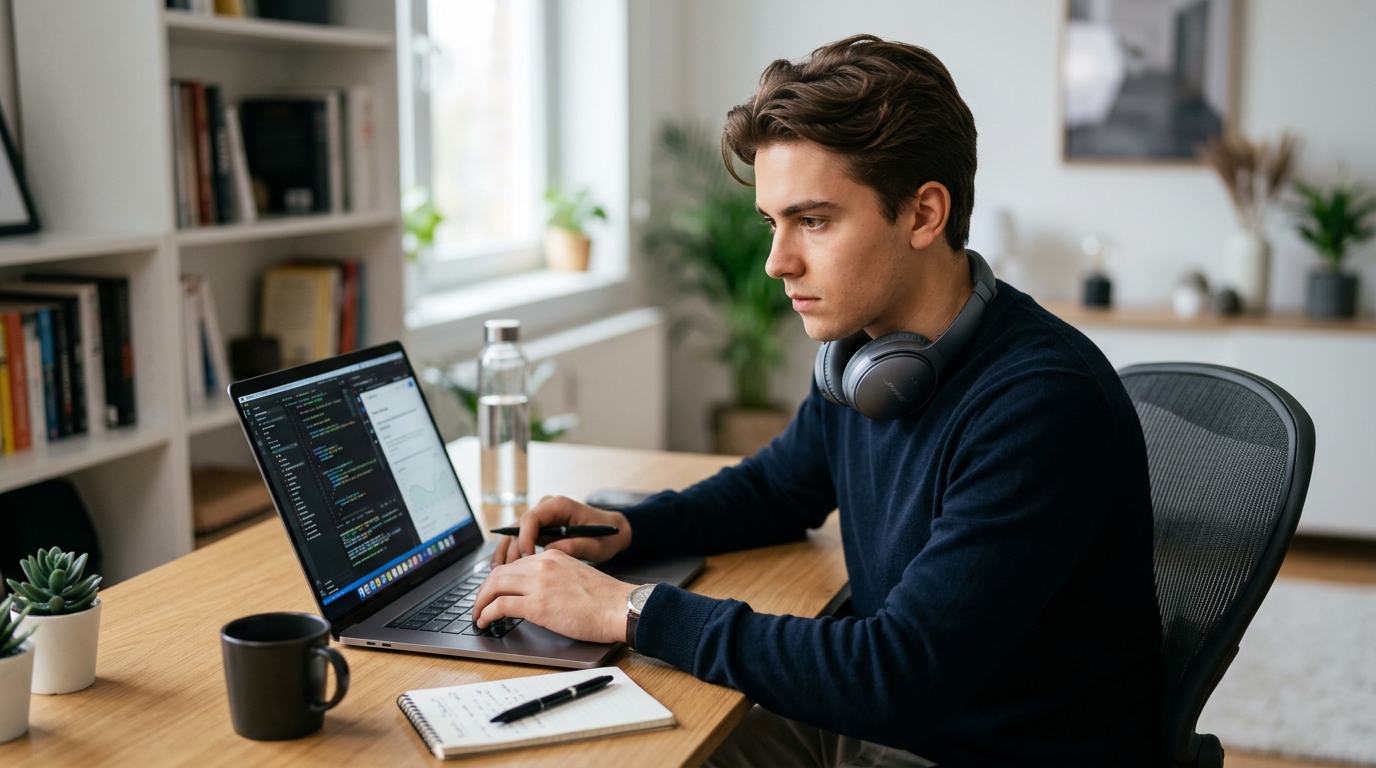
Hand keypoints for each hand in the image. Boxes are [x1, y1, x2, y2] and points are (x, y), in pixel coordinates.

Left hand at [472, 549, 635, 642]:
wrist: (619, 607)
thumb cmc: (605, 599)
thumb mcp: (575, 576)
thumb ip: (555, 578)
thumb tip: (539, 593)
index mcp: (552, 556)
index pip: (515, 564)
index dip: (499, 580)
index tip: (494, 592)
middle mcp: (542, 565)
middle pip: (499, 573)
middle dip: (484, 591)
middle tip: (480, 605)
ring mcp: (538, 584)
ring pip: (494, 586)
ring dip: (480, 602)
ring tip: (478, 615)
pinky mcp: (537, 605)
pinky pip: (500, 605)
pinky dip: (486, 613)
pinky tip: (485, 621)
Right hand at [491, 495, 632, 565]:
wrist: (614, 532)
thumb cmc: (606, 537)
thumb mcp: (594, 544)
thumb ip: (573, 546)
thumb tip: (548, 552)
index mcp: (559, 505)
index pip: (531, 519)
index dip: (525, 539)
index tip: (526, 559)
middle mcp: (545, 508)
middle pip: (518, 527)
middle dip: (511, 550)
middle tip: (505, 573)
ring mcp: (540, 518)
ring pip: (514, 534)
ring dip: (506, 553)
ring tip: (497, 573)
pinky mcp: (539, 530)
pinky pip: (519, 540)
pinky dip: (512, 554)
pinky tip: (503, 571)